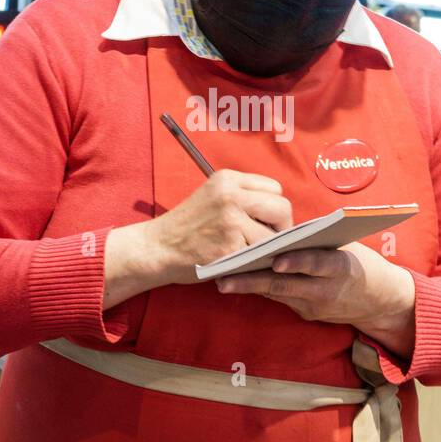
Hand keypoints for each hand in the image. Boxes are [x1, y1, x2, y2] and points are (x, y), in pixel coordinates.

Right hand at [105, 170, 292, 297]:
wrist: (156, 248)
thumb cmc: (187, 227)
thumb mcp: (212, 197)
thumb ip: (244, 197)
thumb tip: (283, 214)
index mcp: (227, 179)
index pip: (274, 188)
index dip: (274, 207)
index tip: (265, 222)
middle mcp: (231, 195)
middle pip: (282, 208)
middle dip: (281, 227)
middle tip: (267, 240)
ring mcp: (231, 220)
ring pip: (274, 235)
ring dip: (268, 248)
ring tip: (250, 253)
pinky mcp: (230, 246)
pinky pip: (260, 255)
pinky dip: (256, 262)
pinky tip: (241, 262)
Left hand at [215, 242, 416, 358]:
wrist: (380, 301)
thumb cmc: (359, 262)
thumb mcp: (346, 247)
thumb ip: (317, 241)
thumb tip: (281, 227)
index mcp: (342, 267)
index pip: (318, 264)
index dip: (297, 262)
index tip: (276, 259)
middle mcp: (327, 291)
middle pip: (286, 285)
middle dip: (254, 281)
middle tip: (226, 277)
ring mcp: (315, 306)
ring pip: (277, 294)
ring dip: (249, 287)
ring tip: (222, 280)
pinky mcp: (307, 314)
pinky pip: (280, 299)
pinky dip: (260, 290)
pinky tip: (238, 282)